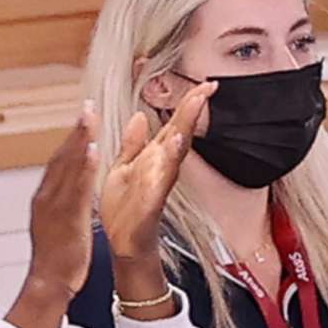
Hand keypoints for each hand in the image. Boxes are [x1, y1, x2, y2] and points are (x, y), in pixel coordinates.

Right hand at [20, 107, 103, 300]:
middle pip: (61, 158)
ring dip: (79, 141)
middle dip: (75, 132)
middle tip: (87, 107)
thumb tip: (72, 189)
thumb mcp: (57, 224)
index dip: (71, 139)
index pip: (58, 162)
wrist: (47, 284)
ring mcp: (55, 208)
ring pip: (68, 168)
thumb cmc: (56, 258)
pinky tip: (93, 150)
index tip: (82, 119)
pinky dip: (84, 167)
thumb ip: (63, 203)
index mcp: (44, 199)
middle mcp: (46, 199)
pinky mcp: (66, 218)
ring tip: (90, 119)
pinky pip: (77, 188)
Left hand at [99, 82, 210, 260]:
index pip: (175, 126)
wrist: (122, 243)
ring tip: (182, 124)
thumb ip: (134, 143)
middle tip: (204, 91)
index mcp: (154, 159)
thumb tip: (141, 116)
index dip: (188, 105)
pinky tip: (163, 165)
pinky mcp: (147, 209)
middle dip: (191, 115)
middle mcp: (159, 171)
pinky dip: (160, 177)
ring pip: (170, 163)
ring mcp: (155, 189)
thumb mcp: (125, 167)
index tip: (204, 84)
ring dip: (178, 143)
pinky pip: (155, 191)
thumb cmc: (125, 207)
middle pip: (179, 137)